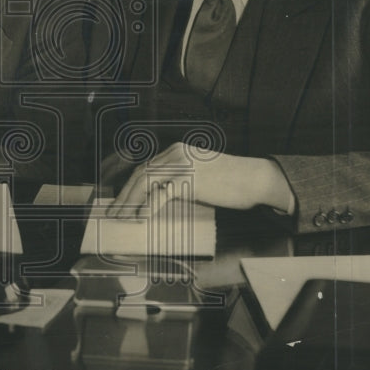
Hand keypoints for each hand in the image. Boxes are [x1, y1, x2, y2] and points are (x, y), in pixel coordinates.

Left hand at [106, 143, 293, 218]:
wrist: (255, 179)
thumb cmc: (231, 181)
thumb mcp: (200, 174)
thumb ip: (181, 180)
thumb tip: (162, 197)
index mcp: (178, 151)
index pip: (146, 167)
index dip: (130, 186)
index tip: (121, 201)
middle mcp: (177, 153)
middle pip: (141, 174)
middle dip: (125, 195)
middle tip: (114, 213)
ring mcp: (183, 165)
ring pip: (147, 182)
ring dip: (131, 202)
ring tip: (122, 218)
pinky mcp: (191, 179)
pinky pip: (163, 194)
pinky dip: (149, 206)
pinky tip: (142, 217)